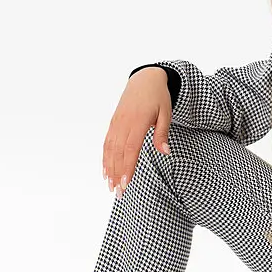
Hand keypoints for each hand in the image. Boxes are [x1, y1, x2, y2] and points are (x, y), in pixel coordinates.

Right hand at [103, 67, 171, 199]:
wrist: (144, 79)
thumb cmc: (158, 97)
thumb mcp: (166, 112)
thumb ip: (163, 133)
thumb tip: (165, 152)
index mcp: (138, 121)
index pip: (131, 148)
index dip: (127, 167)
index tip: (126, 183)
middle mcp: (124, 123)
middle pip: (118, 153)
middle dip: (118, 174)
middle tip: (119, 193)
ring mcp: (116, 123)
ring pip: (110, 149)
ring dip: (109, 169)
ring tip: (110, 186)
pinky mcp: (113, 123)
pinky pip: (107, 143)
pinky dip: (105, 158)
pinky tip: (106, 171)